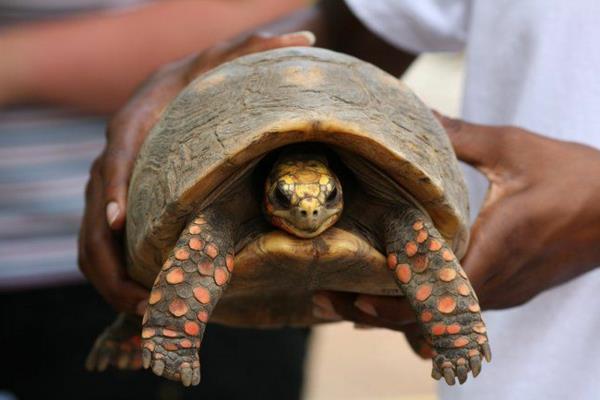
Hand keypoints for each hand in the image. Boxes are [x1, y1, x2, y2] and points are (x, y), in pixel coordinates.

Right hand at [78, 31, 315, 313]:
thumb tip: (308, 35)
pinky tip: (145, 304)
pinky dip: (115, 279)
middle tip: (143, 298)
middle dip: (110, 261)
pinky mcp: (114, 210)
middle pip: (93, 218)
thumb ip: (258, 49)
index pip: (114, 159)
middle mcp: (113, 161)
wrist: (171, 94)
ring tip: (146, 313)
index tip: (118, 223)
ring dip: (111, 281)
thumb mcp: (224, 60)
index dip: (111, 191)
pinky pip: (102, 250)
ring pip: (91, 243)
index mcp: (133, 127)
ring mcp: (108, 190)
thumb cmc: (200, 84)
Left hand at [314, 114, 599, 329]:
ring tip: (348, 303)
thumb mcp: (514, 148)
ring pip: (442, 317)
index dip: (390, 304)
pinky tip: (396, 296)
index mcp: (496, 250)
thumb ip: (460, 135)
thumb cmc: (574, 176)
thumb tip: (416, 111)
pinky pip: (458, 309)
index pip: (435, 296)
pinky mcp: (509, 289)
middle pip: (429, 317)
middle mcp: (498, 283)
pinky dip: (423, 308)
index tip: (348, 300)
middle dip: (378, 313)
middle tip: (327, 301)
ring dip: (397, 313)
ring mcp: (505, 292)